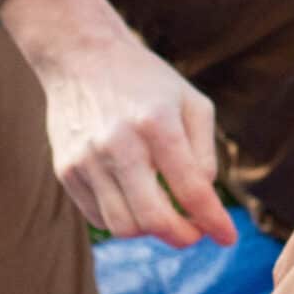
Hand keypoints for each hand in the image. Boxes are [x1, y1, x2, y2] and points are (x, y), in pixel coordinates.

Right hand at [0, 0, 234, 249]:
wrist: (82, 56)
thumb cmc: (146, 82)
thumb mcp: (190, 102)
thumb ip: (204, 152)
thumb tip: (203, 199)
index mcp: (156, 123)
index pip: (191, 190)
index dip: (213, 221)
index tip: (227, 238)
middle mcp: (118, 143)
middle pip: (154, 219)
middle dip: (182, 237)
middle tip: (194, 234)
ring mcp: (87, 159)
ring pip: (123, 226)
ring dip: (150, 230)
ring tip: (164, 215)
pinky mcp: (66, 170)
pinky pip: (98, 217)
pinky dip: (122, 219)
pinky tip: (133, 199)